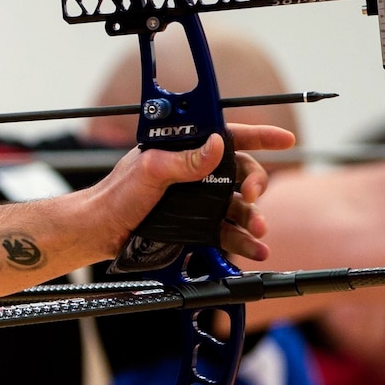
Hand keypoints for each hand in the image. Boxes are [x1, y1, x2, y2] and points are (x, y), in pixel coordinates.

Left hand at [76, 125, 293, 265]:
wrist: (100, 232)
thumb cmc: (115, 195)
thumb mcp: (150, 170)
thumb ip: (184, 160)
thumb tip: (217, 145)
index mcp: (185, 148)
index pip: (229, 135)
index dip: (259, 136)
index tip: (284, 139)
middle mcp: (196, 172)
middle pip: (241, 172)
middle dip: (256, 182)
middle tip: (253, 194)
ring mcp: (198, 200)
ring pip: (238, 205)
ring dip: (254, 216)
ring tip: (260, 229)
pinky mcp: (196, 225)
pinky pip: (227, 231)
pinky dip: (244, 240)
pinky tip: (255, 248)